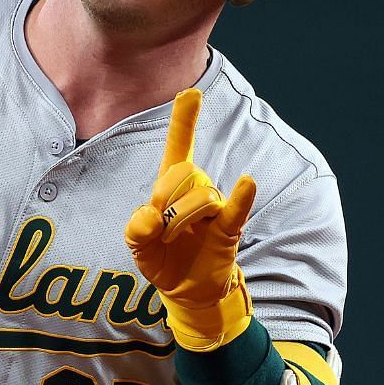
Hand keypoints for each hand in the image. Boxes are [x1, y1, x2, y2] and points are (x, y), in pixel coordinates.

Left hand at [124, 88, 256, 350]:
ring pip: (199, 196)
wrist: (186, 291)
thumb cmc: (164, 260)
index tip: (190, 93)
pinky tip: (247, 182)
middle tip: (157, 227)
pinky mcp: (229, 228)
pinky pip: (235, 208)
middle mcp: (197, 189)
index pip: (179, 148)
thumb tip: (149, 216)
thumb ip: (136, 231)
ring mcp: (215, 208)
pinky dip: (242, 196)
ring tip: (173, 239)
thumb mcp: (138, 246)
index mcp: (172, 186)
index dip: (185, 121)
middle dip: (163, 197)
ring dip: (179, 218)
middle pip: (181, 174)